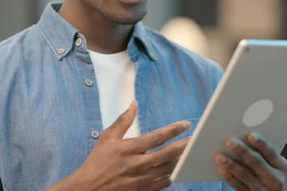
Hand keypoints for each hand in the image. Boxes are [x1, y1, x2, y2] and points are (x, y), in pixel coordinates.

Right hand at [55, 101, 190, 190]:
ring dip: (182, 160)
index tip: (186, 124)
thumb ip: (123, 121)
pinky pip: (164, 183)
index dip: (172, 130)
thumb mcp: (107, 138)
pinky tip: (182, 168)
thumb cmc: (97, 162)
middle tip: (198, 139)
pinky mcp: (143, 190)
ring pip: (168, 169)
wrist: (88, 189)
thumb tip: (133, 104)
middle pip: (167, 154)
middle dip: (184, 146)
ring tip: (195, 152)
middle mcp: (137, 164)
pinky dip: (174, 175)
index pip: (156, 137)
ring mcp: (141, 179)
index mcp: (129, 149)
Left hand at [215, 134, 286, 190]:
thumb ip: (264, 156)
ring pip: (245, 175)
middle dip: (242, 151)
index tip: (250, 135)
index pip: (271, 152)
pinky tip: (222, 169)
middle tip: (230, 141)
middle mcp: (276, 180)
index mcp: (283, 167)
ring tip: (220, 156)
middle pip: (257, 162)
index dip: (261, 143)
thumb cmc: (272, 177)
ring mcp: (264, 190)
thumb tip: (242, 138)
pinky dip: (229, 177)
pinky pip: (238, 186)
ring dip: (231, 164)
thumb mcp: (276, 168)